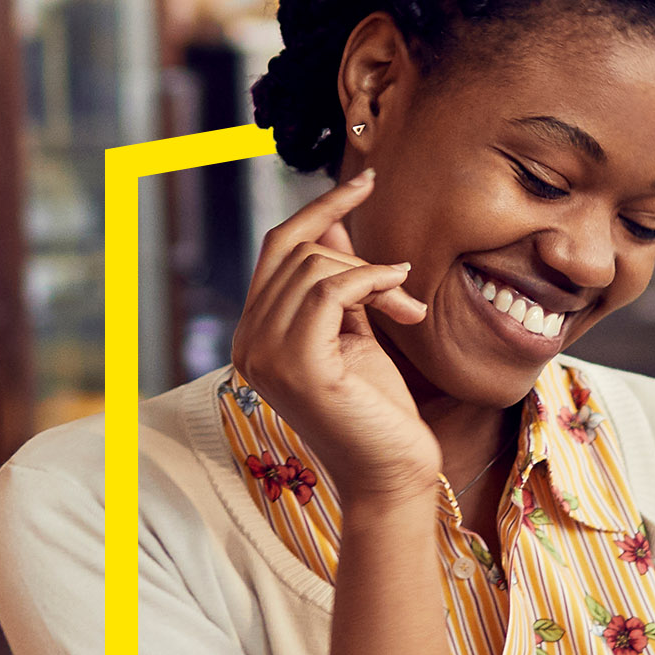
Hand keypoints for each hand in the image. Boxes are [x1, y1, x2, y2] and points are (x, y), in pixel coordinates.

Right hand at [232, 172, 437, 507]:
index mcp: (255, 333)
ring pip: (315, 266)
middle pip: (296, 250)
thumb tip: (334, 222)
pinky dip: (373, 284)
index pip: (277, 248)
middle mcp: (248, 343)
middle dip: (356, 255)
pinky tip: (403, 306)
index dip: (319, 209)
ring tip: (406, 309)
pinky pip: (331, 290)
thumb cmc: (378, 410)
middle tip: (403, 288)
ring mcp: (265, 354)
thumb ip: (338, 280)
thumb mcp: (355, 330)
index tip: (364, 181)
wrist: (392, 473)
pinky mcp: (296, 365)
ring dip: (373, 276)